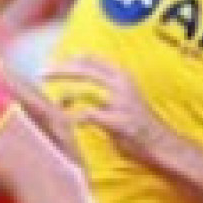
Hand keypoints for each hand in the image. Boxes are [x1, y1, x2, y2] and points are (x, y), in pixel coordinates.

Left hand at [44, 56, 163, 162]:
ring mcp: (120, 103)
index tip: (54, 64)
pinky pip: (89, 115)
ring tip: (57, 105)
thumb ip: (105, 85)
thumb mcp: (124, 96)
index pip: (92, 59)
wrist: (160, 143)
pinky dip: (75, 118)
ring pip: (84, 91)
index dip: (71, 60)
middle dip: (60, 70)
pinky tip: (72, 123)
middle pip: (84, 70)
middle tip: (42, 74)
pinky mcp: (118, 122)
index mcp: (122, 75)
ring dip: (65, 96)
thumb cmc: (138, 122)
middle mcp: (122, 84)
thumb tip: (79, 74)